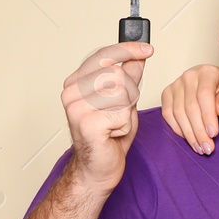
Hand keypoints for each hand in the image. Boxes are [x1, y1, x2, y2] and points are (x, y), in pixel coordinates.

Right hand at [61, 42, 151, 192]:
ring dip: (126, 111)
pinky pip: (122, 113)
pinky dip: (125, 125)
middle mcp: (71, 92)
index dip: (127, 49)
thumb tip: (138, 55)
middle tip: (119, 113)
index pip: (103, 55)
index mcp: (76, 82)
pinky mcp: (87, 123)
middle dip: (129, 93)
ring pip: (122, 92)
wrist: (97, 170)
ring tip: (114, 124)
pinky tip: (112, 134)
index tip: (147, 48)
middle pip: (117, 73)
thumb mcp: (124, 101)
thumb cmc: (108, 137)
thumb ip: (129, 77)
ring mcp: (76, 107)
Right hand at [160, 63, 218, 153]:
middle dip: (199, 131)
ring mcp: (175, 85)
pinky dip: (178, 129)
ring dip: (189, 134)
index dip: (208, 117)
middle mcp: (189, 76)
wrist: (212, 86)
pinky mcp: (166, 94)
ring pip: (178, 113)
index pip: (204, 96)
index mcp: (207, 72)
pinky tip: (189, 139)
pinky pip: (168, 114)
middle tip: (207, 147)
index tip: (213, 134)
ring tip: (200, 148)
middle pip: (191, 107)